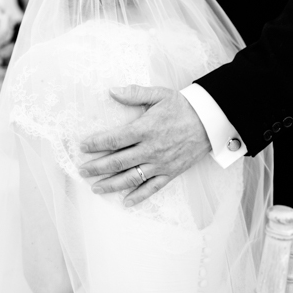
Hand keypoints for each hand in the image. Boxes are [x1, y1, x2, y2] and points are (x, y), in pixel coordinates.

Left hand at [79, 85, 210, 206]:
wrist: (211, 121)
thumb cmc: (182, 106)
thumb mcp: (158, 94)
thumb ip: (134, 93)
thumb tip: (111, 91)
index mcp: (145, 129)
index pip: (114, 140)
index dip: (96, 144)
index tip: (83, 147)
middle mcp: (150, 149)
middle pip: (118, 162)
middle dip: (97, 167)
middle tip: (82, 171)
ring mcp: (160, 163)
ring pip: (131, 178)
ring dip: (111, 184)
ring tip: (95, 187)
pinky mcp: (170, 173)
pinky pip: (152, 188)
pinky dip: (138, 196)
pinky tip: (126, 201)